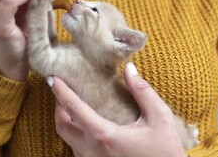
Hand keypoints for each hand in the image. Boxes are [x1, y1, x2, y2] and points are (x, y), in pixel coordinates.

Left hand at [48, 63, 186, 156]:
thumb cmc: (165, 151)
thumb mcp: (159, 118)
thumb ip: (142, 92)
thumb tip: (129, 69)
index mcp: (104, 135)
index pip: (74, 108)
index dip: (61, 91)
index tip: (52, 78)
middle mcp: (92, 151)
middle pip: (61, 125)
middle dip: (58, 106)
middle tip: (62, 90)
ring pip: (67, 139)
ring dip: (65, 121)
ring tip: (71, 105)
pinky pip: (76, 150)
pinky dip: (74, 134)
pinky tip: (84, 126)